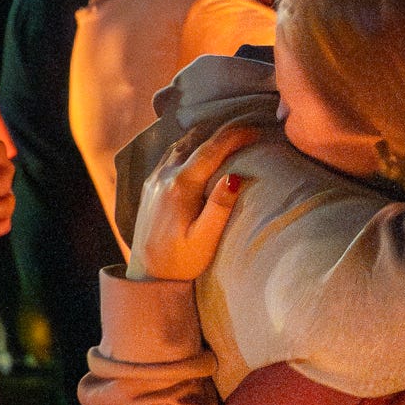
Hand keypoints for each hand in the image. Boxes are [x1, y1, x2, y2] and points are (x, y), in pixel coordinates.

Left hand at [126, 121, 263, 282]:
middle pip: (196, 140)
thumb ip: (220, 207)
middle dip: (222, 131)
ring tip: (227, 134)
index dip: (235, 135)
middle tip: (247, 128)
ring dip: (205, 135)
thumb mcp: (205, 240)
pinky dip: (190, 145)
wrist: (148, 277)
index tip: (256, 130)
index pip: (212, 150)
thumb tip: (235, 175)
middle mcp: (164, 176)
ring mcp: (154, 179)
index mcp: (181, 187)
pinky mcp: (149, 186)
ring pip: (181, 144)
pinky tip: (199, 149)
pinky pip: (170, 154)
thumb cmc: (181, 263)